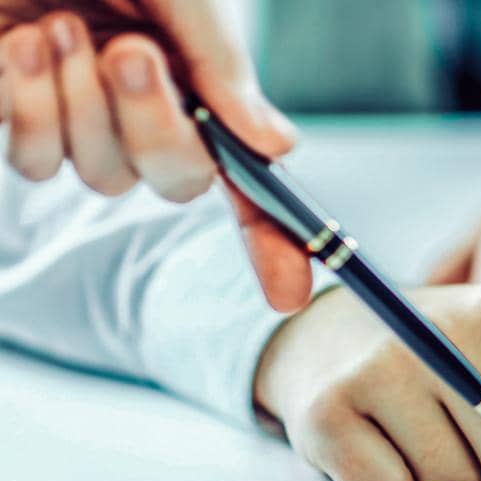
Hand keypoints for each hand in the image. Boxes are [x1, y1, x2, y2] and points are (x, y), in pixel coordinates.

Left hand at [0, 0, 308, 311]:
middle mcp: (142, 106)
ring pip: (97, 175)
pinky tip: (16, 44)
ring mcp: (76, 113)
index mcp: (196, 77)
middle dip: (155, 127)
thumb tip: (279, 148)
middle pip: (174, 182)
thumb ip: (225, 69)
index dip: (273, 235)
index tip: (291, 290)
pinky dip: (27, 105)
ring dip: (78, 104)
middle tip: (128, 49)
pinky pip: (32, 157)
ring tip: (58, 26)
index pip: (246, 172)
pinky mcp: (11, 112)